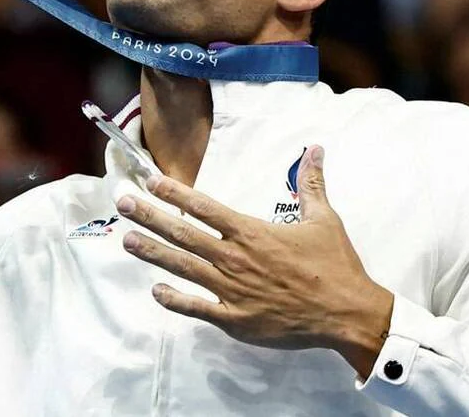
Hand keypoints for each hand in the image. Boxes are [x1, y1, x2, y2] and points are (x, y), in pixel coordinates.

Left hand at [115, 146, 393, 377]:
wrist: (346, 314)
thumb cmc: (335, 265)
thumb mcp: (324, 219)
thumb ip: (312, 184)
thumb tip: (315, 150)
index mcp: (251, 232)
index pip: (204, 207)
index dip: (174, 193)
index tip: (150, 181)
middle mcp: (235, 258)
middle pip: (183, 233)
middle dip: (149, 216)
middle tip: (122, 203)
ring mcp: (231, 291)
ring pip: (182, 268)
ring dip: (152, 252)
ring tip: (127, 240)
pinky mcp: (235, 319)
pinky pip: (197, 308)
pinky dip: (175, 300)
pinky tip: (156, 291)